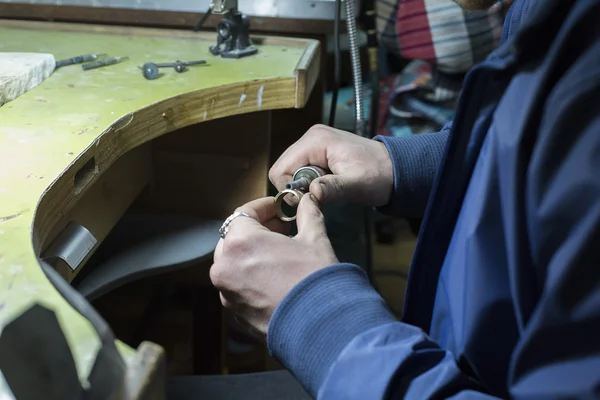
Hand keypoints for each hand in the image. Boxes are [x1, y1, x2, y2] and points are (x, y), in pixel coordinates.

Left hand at [210, 195, 338, 336]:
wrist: (321, 327)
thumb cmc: (315, 280)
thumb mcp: (314, 239)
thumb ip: (307, 214)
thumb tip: (308, 200)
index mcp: (239, 242)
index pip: (243, 213)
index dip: (264, 207)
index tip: (280, 208)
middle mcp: (225, 267)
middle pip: (233, 238)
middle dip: (256, 231)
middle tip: (281, 230)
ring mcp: (227, 293)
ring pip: (233, 264)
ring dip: (252, 255)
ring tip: (279, 255)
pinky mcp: (235, 314)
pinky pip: (238, 287)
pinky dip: (251, 278)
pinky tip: (275, 279)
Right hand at [269, 124, 393, 206]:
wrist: (397, 169)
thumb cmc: (380, 175)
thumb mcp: (358, 185)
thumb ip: (334, 188)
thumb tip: (312, 193)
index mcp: (316, 141)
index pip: (281, 169)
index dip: (289, 189)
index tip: (308, 201)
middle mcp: (310, 137)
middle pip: (283, 169)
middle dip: (295, 188)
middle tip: (318, 197)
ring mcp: (313, 143)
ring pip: (290, 171)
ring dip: (302, 186)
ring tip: (324, 191)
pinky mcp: (318, 152)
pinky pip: (300, 170)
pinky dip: (308, 182)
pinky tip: (326, 186)